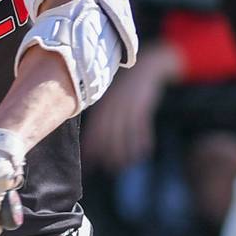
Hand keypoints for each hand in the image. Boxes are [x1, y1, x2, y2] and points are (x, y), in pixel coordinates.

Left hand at [82, 42, 182, 169]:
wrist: (145, 68)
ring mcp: (128, 105)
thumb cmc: (125, 90)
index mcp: (103, 105)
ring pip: (125, 132)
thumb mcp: (111, 100)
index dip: (91, 147)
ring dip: (127, 149)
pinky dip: (143, 139)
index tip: (89, 163)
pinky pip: (142, 125)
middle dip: (108, 152)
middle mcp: (113, 106)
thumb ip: (103, 118)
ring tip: (127, 163)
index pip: (94, 130)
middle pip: (109, 133)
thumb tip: (93, 142)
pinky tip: (144, 150)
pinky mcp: (143, 104)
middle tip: (110, 167)